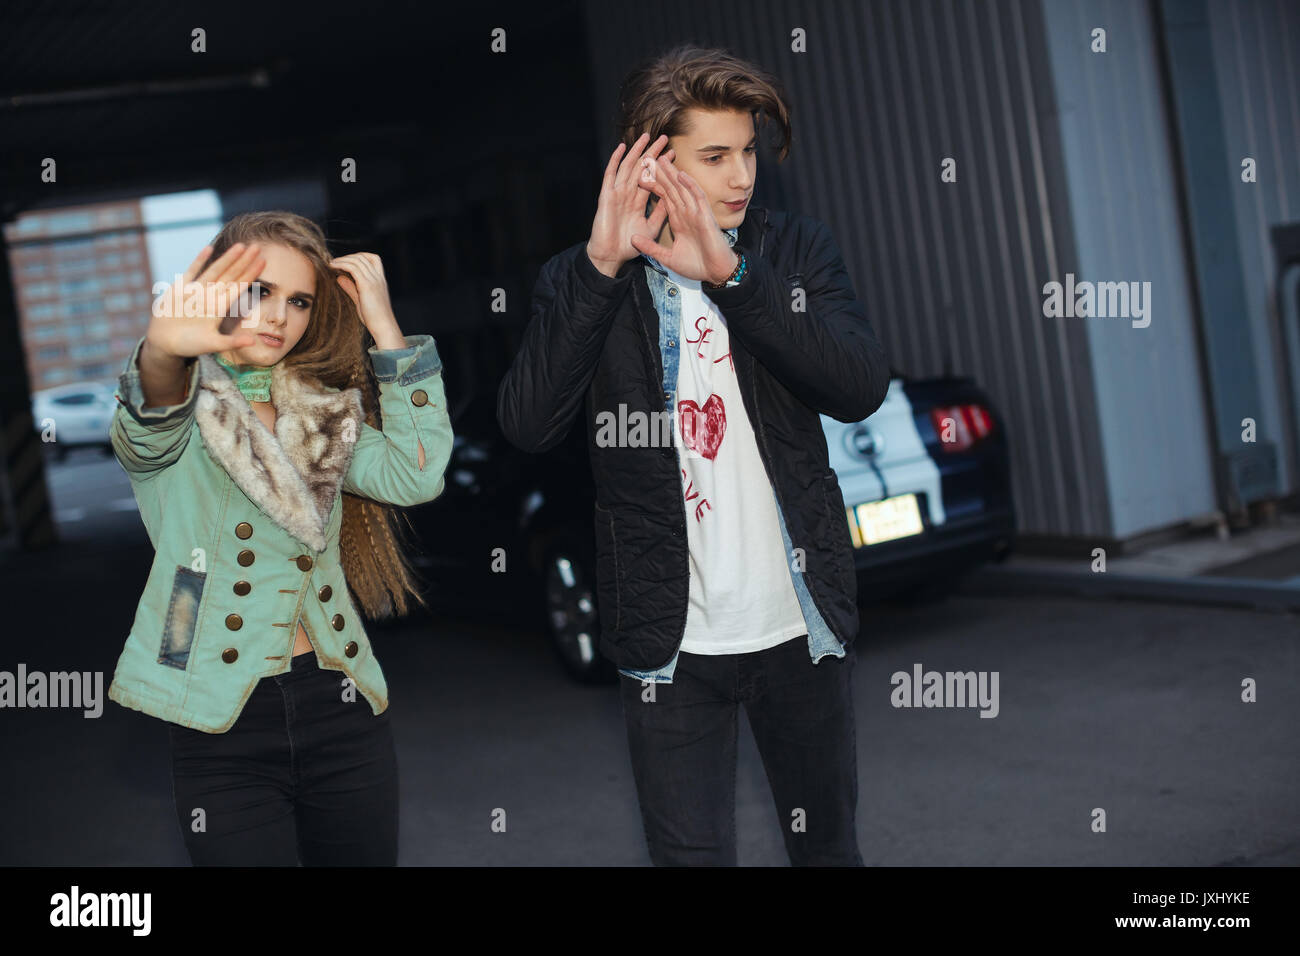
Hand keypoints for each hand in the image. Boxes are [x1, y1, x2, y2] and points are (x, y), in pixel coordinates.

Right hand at [145, 242, 264, 358]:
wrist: (165, 343)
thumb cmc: (190, 345)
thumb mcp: (213, 344)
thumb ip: (232, 342)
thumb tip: (252, 342)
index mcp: (220, 307)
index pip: (239, 287)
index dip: (250, 274)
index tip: (263, 261)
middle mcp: (210, 296)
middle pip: (230, 275)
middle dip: (243, 261)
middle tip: (257, 247)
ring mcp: (196, 291)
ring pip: (215, 270)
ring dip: (227, 258)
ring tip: (240, 246)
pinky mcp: (179, 289)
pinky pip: (191, 272)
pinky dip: (199, 261)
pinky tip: (209, 249)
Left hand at [330, 253, 404, 348]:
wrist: (383, 327)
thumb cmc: (374, 318)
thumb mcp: (361, 300)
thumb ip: (351, 288)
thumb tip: (340, 278)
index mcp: (380, 280)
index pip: (374, 259)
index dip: (360, 256)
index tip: (347, 261)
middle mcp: (378, 278)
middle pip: (364, 257)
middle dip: (348, 256)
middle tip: (335, 262)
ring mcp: (374, 281)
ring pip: (357, 261)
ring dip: (342, 260)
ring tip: (331, 264)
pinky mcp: (367, 286)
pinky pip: (353, 268)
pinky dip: (342, 265)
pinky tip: (334, 268)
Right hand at [586, 132, 675, 277]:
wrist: (610, 257)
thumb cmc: (628, 246)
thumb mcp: (651, 228)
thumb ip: (660, 213)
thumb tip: (671, 198)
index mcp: (637, 201)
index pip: (652, 178)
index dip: (662, 166)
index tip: (673, 154)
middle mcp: (627, 194)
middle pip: (641, 168)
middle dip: (652, 153)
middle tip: (664, 138)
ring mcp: (616, 193)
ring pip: (628, 167)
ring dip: (637, 151)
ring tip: (646, 137)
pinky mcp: (607, 196)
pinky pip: (610, 175)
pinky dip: (615, 160)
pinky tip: (622, 147)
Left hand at [630, 156, 737, 283]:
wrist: (715, 274)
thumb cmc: (696, 266)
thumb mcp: (667, 257)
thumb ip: (650, 247)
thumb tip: (632, 239)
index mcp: (678, 220)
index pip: (664, 198)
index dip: (652, 186)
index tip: (638, 175)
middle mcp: (687, 213)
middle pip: (671, 189)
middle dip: (660, 174)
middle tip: (647, 158)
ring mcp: (697, 213)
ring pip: (683, 189)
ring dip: (672, 174)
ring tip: (661, 159)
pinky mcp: (706, 217)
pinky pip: (698, 197)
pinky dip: (690, 185)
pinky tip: (681, 174)